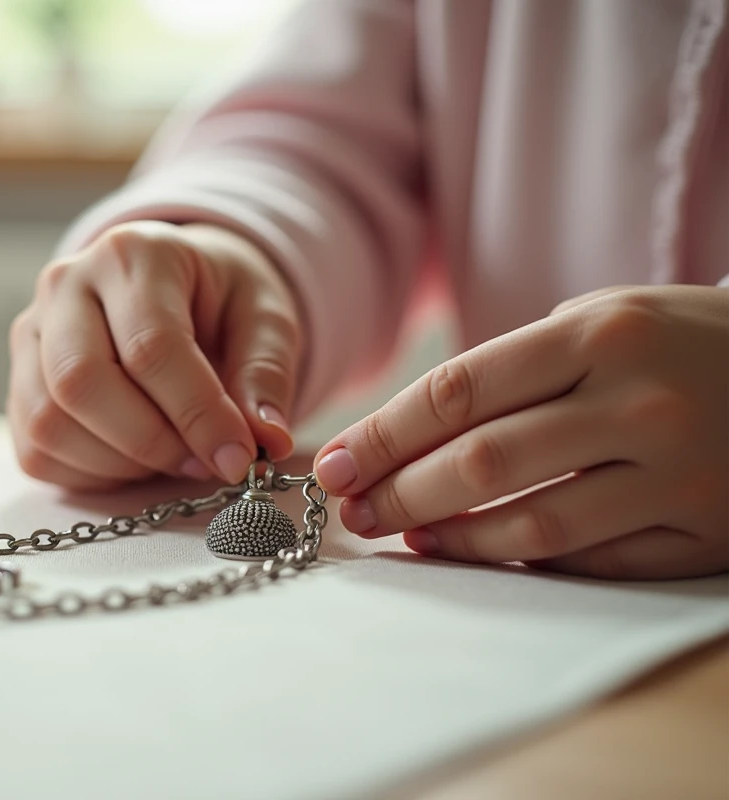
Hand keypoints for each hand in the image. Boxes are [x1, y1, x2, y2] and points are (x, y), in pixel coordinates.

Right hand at [9, 221, 301, 488]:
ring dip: (118, 462)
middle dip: (149, 441)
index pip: (150, 345)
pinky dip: (90, 474)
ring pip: (48, 421)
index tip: (237, 457)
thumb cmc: (221, 300)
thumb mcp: (265, 319)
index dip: (196, 413)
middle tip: (201, 462)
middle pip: (80, 382)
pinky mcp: (17, 383)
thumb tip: (266, 440)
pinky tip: (135, 460)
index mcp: (132, 254)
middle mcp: (66, 286)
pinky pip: (36, 450)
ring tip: (172, 457)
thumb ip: (265, 375)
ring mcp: (31, 334)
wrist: (179, 288)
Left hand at [313, 285, 728, 579]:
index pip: (459, 391)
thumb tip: (403, 438)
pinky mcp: (706, 533)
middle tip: (355, 510)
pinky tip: (483, 554)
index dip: (383, 436)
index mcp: (601, 335)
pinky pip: (593, 561)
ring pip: (533, 526)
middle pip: (483, 462)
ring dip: (454, 539)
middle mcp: (639, 402)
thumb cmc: (680, 341)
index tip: (334, 465)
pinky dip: (526, 563)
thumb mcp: (605, 320)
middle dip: (400, 493)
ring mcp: (679, 474)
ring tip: (408, 536)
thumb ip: (514, 370)